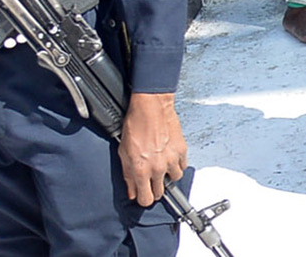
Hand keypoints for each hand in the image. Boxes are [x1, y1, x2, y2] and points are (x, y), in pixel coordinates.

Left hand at [118, 92, 186, 206]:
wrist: (150, 106)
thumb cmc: (135, 123)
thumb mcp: (123, 150)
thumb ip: (127, 174)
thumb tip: (131, 190)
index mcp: (141, 169)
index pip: (145, 199)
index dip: (143, 198)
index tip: (142, 194)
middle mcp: (157, 168)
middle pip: (159, 193)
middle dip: (153, 187)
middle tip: (150, 177)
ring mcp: (171, 160)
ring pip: (173, 180)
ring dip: (167, 174)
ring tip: (160, 163)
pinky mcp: (181, 151)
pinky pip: (182, 166)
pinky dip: (177, 164)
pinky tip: (169, 155)